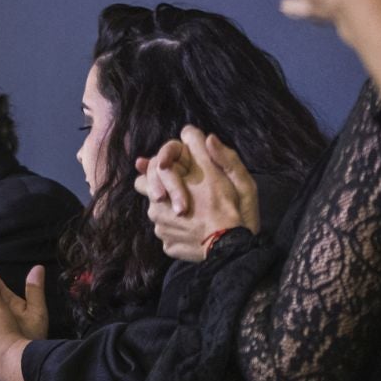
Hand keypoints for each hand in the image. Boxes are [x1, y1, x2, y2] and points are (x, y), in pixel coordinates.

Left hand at [141, 128, 259, 260]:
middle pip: (151, 190)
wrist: (229, 248)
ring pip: (159, 213)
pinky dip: (178, 229)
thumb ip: (211, 152)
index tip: (172, 168)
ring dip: (171, 210)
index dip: (163, 165)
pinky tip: (195, 228)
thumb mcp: (229, 174)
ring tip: (195, 211)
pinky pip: (168, 232)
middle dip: (164, 188)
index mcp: (170, 184)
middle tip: (185, 192)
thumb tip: (193, 133)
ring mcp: (160, 228)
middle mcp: (158, 205)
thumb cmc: (229, 208)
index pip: (153, 167)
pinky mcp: (167, 245)